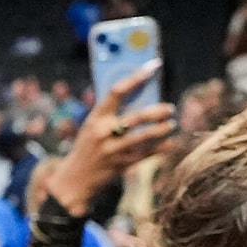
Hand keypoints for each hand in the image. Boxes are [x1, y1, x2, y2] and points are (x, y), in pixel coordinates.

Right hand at [47, 62, 176, 217]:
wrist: (75, 179)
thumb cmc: (88, 146)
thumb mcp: (93, 125)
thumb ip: (112, 112)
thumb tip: (142, 96)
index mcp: (96, 117)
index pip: (118, 91)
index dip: (137, 77)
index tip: (154, 67)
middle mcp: (104, 132)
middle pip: (136, 117)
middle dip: (157, 112)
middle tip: (170, 108)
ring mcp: (113, 150)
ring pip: (144, 137)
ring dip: (161, 129)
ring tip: (171, 124)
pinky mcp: (121, 166)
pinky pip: (146, 154)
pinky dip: (161, 148)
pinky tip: (171, 142)